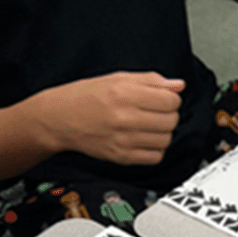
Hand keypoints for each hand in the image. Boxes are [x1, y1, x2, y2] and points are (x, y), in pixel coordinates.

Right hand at [33, 71, 184, 165]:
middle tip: (156, 112)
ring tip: (149, 125)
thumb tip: (178, 85)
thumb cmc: (85, 96)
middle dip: (168, 115)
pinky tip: (144, 139)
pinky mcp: (121, 157)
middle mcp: (124, 118)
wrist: (59, 118)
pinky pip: (155, 157)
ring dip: (163, 132)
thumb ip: (151, 80)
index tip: (164, 99)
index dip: (171, 99)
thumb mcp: (117, 78)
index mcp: (124, 94)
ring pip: (166, 140)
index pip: (170, 101)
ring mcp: (123, 140)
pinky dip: (155, 149)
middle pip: (171, 121)